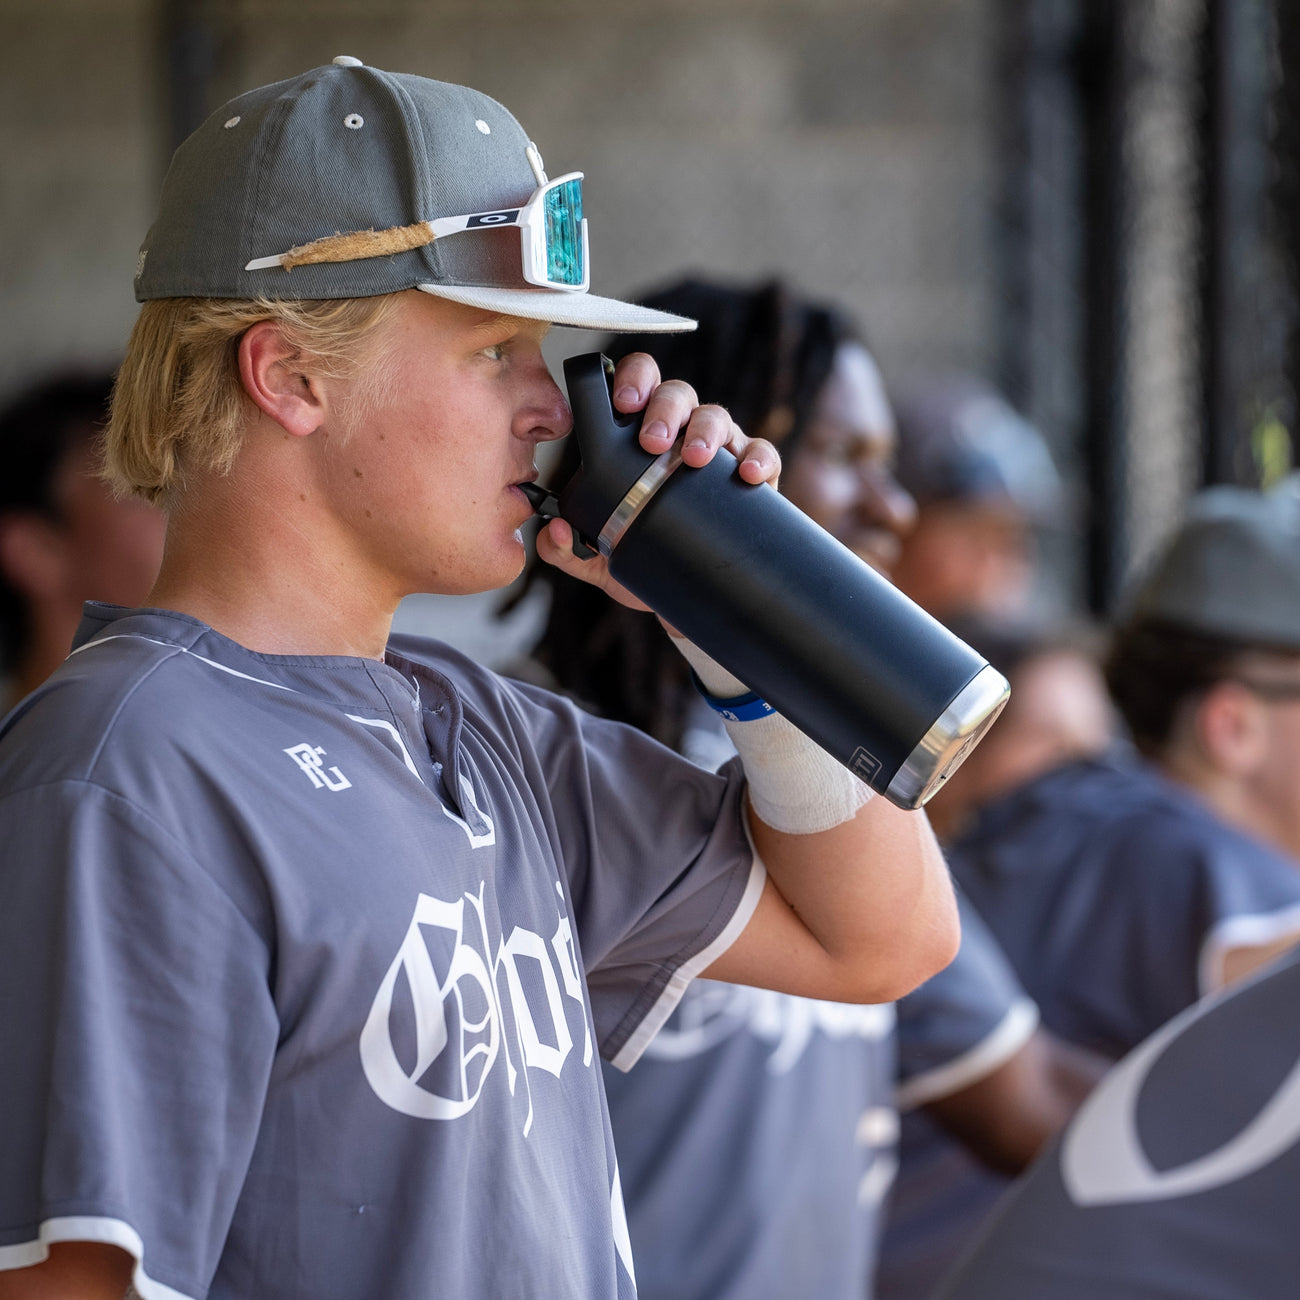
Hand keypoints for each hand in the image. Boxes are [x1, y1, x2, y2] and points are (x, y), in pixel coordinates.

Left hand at [536, 352, 781, 611]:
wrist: (686, 600)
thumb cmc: (641, 561)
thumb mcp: (598, 559)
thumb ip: (566, 547)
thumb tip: (554, 530)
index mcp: (642, 433)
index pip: (638, 383)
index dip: (632, 380)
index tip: (622, 404)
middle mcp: (683, 432)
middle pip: (678, 393)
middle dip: (664, 409)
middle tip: (652, 441)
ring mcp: (721, 452)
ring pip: (718, 416)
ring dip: (705, 430)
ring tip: (694, 458)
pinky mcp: (754, 479)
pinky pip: (763, 454)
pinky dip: (758, 458)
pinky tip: (747, 475)